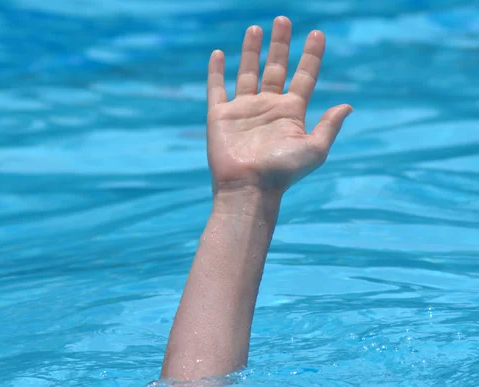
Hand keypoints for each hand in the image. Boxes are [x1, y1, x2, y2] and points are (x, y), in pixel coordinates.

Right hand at [207, 17, 352, 195]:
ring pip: (247, 73)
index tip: (317, 33)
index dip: (311, 55)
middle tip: (283, 20)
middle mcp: (268, 107)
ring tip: (256, 28)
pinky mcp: (220, 116)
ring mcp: (243, 110)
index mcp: (291, 113)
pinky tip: (219, 54)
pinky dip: (216, 72)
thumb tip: (348, 105)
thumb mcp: (315, 149)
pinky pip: (217, 89)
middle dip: (280, 44)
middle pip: (275, 68)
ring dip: (251, 51)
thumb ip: (329, 125)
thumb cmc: (283, 172)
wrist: (249, 188)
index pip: (304, 76)